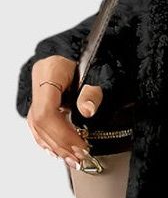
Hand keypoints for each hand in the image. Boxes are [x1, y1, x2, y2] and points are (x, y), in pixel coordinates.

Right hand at [27, 54, 103, 168]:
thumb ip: (93, 91)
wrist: (88, 39)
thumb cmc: (96, 50)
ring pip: (37, 122)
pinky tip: (58, 149)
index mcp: (50, 71)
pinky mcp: (43, 93)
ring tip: (72, 158)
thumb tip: (88, 110)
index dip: (62, 134)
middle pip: (40, 121)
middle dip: (60, 143)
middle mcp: (39, 79)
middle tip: (80, 157)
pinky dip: (48, 136)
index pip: (46, 112)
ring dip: (55, 143)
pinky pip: (38, 119)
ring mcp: (38, 86)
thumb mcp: (100, 68)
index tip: (80, 146)